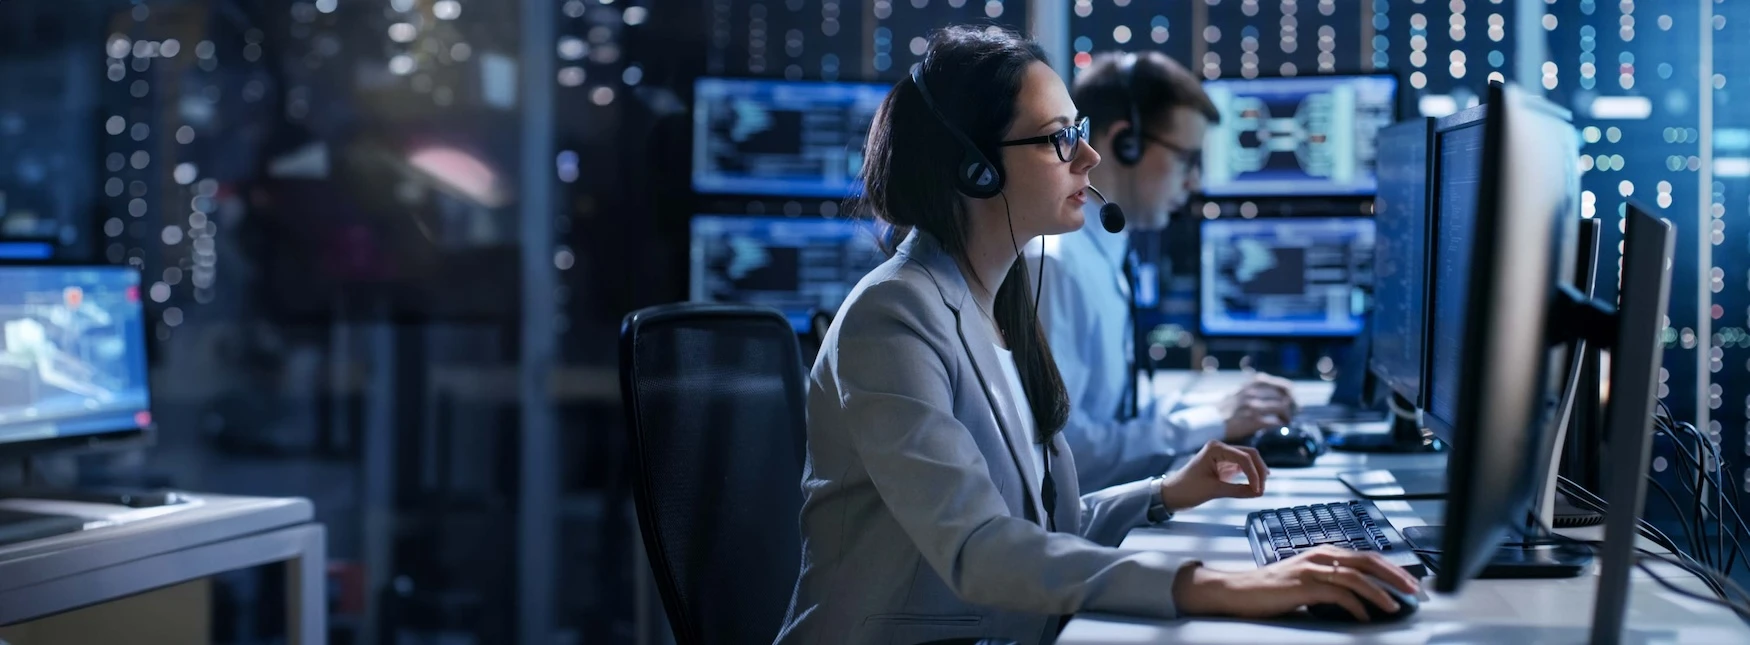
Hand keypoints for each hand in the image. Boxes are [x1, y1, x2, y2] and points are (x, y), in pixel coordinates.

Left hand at [1157, 440, 1268, 510]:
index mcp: (1215, 448)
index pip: (1244, 457)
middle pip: (1249, 455)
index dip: (1254, 474)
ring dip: (1256, 473)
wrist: (1171, 494)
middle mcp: (1220, 448)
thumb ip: (1238, 491)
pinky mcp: (1223, 465)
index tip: (1258, 490)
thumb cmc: (1186, 489)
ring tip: (1260, 489)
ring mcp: (1222, 455)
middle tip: (1262, 489)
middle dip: (1259, 471)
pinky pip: (1242, 467)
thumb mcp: (1214, 491)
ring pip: (1248, 460)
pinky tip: (1254, 485)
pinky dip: (1250, 475)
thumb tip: (1259, 492)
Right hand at [1172, 546, 1422, 621]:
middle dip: (1394, 576)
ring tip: (1395, 606)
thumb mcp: (1307, 579)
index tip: (1409, 582)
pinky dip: (1355, 606)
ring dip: (1379, 592)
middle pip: (1367, 561)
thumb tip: (1360, 596)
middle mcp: (1320, 556)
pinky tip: (1364, 617)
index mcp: (1324, 552)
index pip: (1366, 556)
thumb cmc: (1273, 589)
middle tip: (1413, 590)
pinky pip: (1338, 594)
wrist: (1240, 592)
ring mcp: (1312, 569)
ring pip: (1356, 576)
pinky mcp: (1303, 585)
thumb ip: (1331, 581)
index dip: (1391, 568)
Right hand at [1219, 373, 1297, 441]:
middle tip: (1292, 413)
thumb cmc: (1226, 408)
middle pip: (1285, 396)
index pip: (1283, 385)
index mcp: (1253, 384)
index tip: (1292, 401)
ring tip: (1285, 421)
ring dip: (1287, 416)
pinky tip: (1278, 427)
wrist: (1210, 420)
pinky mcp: (1252, 420)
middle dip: (1292, 406)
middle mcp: (1254, 392)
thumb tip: (1276, 393)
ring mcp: (1253, 406)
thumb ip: (1256, 389)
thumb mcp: (1241, 391)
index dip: (1291, 394)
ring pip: (1282, 408)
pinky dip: (1279, 425)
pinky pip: (1274, 422)